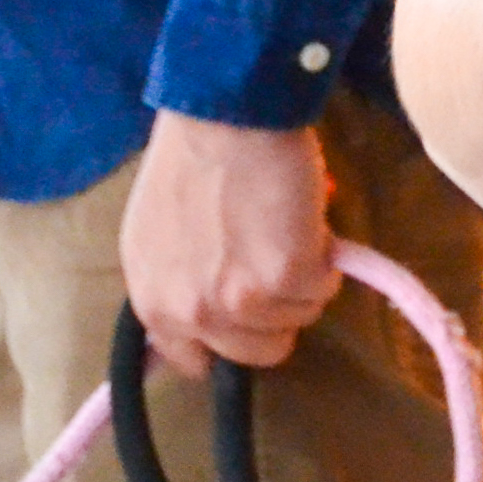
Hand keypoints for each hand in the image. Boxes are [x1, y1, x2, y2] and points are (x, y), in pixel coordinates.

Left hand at [120, 112, 336, 377]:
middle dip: (277, 311)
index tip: (248, 311)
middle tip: (279, 264)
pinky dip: (327, 258)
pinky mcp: (286, 278)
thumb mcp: (157, 237)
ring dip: (305, 279)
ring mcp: (240, 301)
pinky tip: (307, 223)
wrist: (225, 120)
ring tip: (290, 230)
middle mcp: (192, 314)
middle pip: (258, 351)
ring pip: (299, 317)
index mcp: (154, 304)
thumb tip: (216, 303)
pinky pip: (325, 287)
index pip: (195, 361)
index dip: (230, 336)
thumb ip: (176, 280)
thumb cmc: (191, 161)